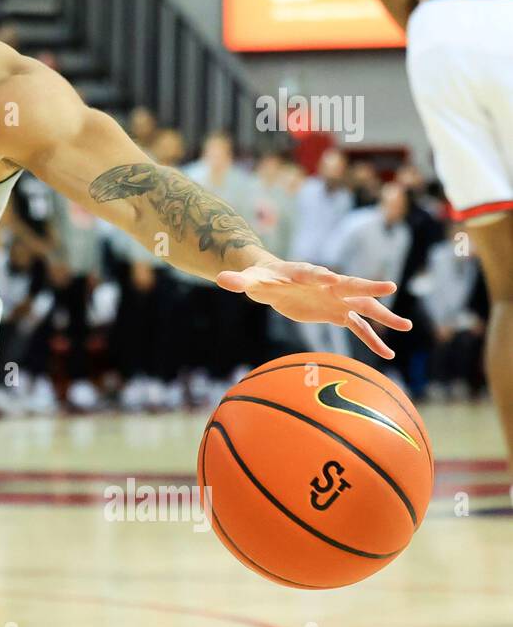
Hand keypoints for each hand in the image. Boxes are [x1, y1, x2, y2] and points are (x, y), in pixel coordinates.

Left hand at [216, 259, 411, 359]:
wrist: (272, 282)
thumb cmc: (260, 278)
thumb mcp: (248, 280)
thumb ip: (238, 281)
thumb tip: (220, 279)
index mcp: (304, 273)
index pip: (314, 273)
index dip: (323, 277)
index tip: (334, 279)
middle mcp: (326, 284)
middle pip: (349, 285)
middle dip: (367, 287)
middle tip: (390, 287)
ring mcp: (335, 299)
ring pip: (362, 307)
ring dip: (382, 317)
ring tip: (406, 327)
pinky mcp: (336, 313)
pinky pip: (357, 327)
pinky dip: (370, 339)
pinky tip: (387, 353)